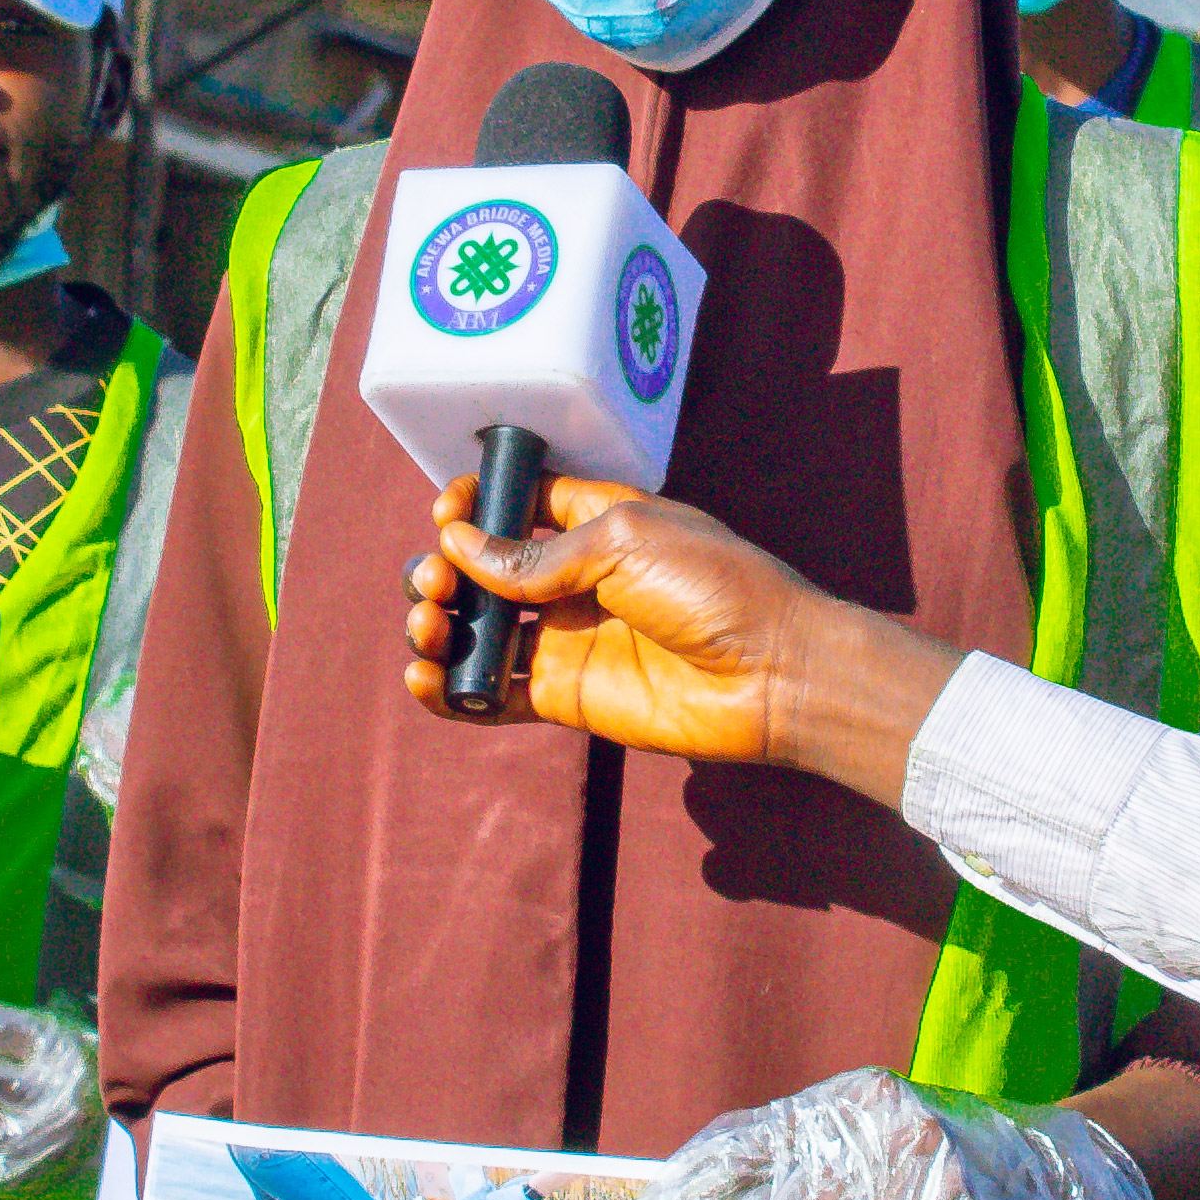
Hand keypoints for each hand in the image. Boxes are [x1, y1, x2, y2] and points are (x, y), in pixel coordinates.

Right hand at [404, 476, 962, 801]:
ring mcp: (568, 638)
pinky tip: (428, 680)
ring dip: (437, 627)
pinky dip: (452, 689)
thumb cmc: (716, 588)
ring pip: (479, 631)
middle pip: (483, 570)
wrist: (772, 672)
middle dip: (443, 570)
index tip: (448, 514)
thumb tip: (458, 544)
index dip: (475, 506)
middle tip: (436, 582)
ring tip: (430, 627)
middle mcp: (575, 579)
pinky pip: (494, 694)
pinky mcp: (566, 696)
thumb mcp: (624, 541)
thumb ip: (538, 551)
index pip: (518, 503)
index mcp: (596, 522)